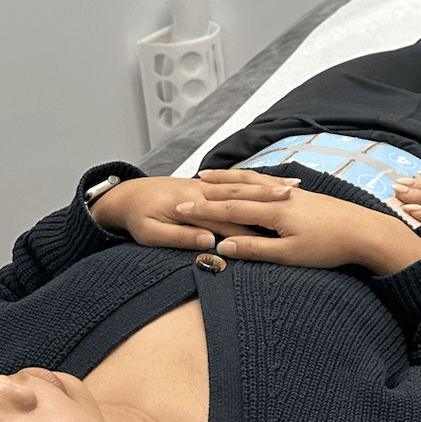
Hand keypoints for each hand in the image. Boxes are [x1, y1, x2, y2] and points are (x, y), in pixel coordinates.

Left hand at [90, 171, 299, 249]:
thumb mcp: (150, 233)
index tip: (278, 226)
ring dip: (267, 184)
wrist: (125, 196)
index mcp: (191, 202)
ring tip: (292, 186)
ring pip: (242, 182)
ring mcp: (204, 185)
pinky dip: (255, 180)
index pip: (227, 215)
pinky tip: (272, 182)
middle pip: (242, 192)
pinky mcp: (204, 185)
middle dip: (269, 193)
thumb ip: (179, 237)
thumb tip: (207, 241)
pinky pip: (234, 180)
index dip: (253, 221)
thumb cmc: (137, 217)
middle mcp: (201, 190)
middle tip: (295, 196)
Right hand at [178, 186, 420, 273]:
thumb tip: (222, 245)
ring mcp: (293, 194)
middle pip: (238, 191)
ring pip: (253, 183)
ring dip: (230, 180)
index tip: (179, 207)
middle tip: (185, 187)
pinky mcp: (304, 196)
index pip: (229, 208)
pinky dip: (252, 181)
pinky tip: (251, 181)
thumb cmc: (330, 247)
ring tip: (210, 176)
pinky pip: (269, 184)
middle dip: (210, 190)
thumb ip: (254, 249)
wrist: (367, 231)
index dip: (202, 209)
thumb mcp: (289, 255)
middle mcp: (280, 197)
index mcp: (273, 212)